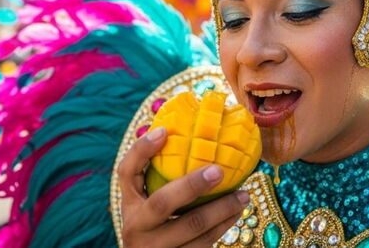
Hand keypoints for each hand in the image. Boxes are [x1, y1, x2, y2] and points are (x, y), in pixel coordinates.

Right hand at [118, 127, 250, 247]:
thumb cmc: (153, 227)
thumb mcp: (145, 205)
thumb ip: (156, 178)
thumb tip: (183, 136)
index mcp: (129, 205)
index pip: (126, 172)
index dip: (142, 150)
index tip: (163, 131)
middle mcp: (136, 227)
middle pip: (162, 202)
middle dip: (192, 184)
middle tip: (219, 170)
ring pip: (192, 226)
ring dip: (222, 208)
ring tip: (243, 195)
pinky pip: (204, 242)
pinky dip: (224, 225)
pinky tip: (235, 213)